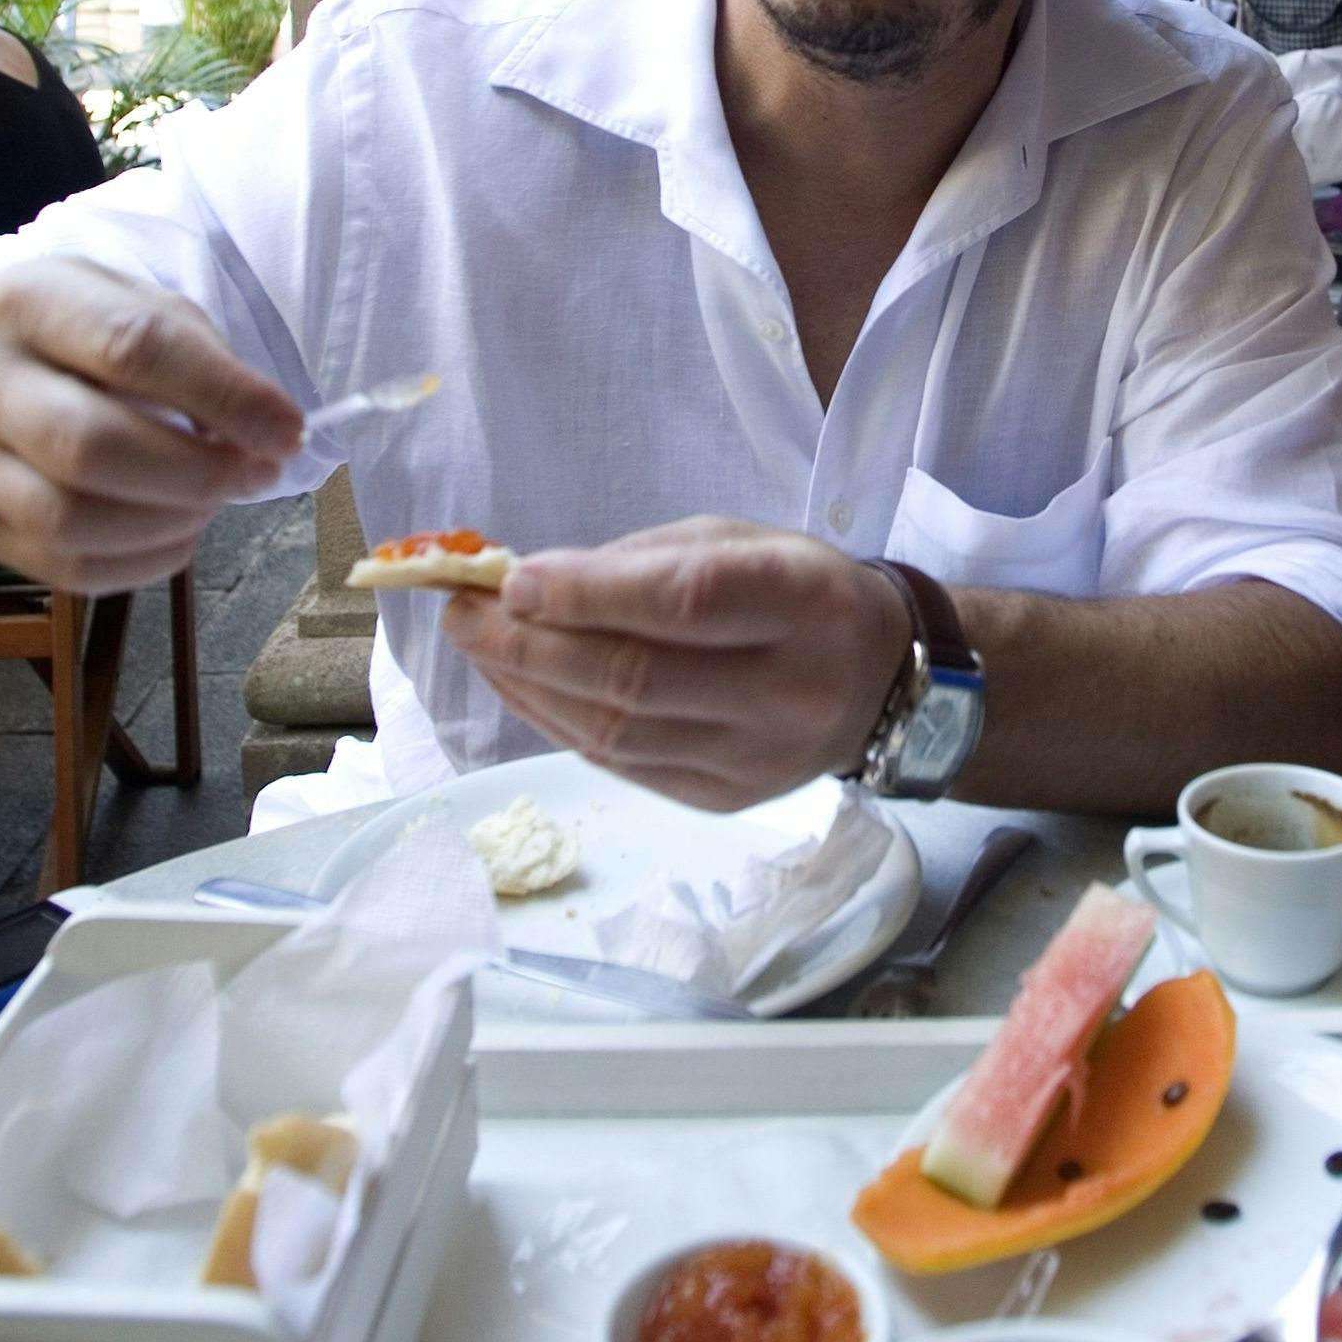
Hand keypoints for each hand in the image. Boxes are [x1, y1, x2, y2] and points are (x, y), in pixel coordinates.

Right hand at [0, 261, 303, 593]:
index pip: (133, 350)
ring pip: (73, 521)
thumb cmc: (73, 336)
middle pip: (90, 447)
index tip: (287, 431)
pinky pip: (70, 568)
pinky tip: (177, 530)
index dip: (224, 397)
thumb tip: (268, 433)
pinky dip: (146, 560)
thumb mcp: (131, 304)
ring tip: (213, 500)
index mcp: (29, 303)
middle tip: (255, 473)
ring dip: (171, 522)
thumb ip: (199, 355)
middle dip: (197, 472)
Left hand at [443, 517, 912, 812]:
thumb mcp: (742, 542)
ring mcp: (754, 759)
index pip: (684, 603)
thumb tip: (530, 586)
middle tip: (464, 613)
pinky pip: (620, 765)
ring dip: (529, 687)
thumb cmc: (799, 594)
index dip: (588, 593)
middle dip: (530, 645)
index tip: (512, 579)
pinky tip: (524, 686)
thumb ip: (644, 561)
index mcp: (802, 603)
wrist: (877, 685)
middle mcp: (785, 691)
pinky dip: (558, 722)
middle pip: (633, 679)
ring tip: (478, 646)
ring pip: (615, 733)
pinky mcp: (723, 799)